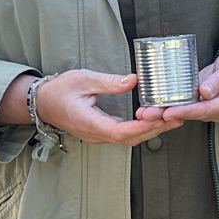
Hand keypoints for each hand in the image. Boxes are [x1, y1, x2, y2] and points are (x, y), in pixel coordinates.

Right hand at [34, 69, 181, 145]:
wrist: (41, 102)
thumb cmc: (59, 91)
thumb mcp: (83, 79)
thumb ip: (108, 82)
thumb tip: (133, 80)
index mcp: (90, 122)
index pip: (121, 131)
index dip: (144, 127)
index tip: (161, 118)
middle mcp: (95, 134)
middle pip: (131, 138)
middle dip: (156, 129)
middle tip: (177, 117)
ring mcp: (98, 135)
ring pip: (129, 139)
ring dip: (151, 130)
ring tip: (171, 118)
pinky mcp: (101, 132)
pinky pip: (124, 134)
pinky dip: (141, 128)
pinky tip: (153, 119)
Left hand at [148, 50, 218, 124]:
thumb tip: (205, 92)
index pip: (204, 109)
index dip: (185, 112)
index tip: (169, 112)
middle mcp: (216, 109)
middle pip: (190, 114)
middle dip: (167, 115)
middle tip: (148, 114)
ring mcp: (207, 107)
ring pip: (184, 112)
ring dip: (163, 113)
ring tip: (145, 112)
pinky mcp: (199, 102)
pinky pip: (183, 106)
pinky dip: (167, 106)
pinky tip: (153, 105)